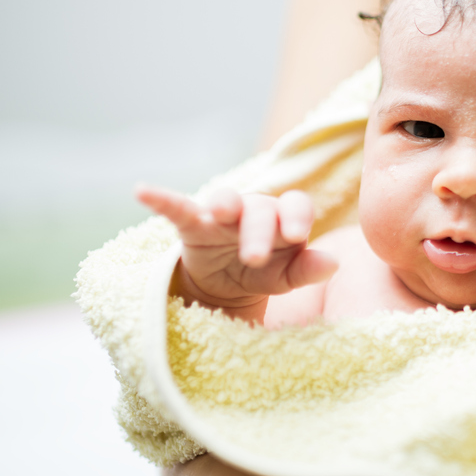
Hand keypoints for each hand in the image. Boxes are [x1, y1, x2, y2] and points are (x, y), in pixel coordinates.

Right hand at [135, 184, 337, 320]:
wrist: (226, 286)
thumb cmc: (265, 273)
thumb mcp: (285, 277)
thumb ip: (306, 269)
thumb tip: (334, 262)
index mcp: (284, 218)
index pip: (296, 205)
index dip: (297, 217)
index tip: (298, 235)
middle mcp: (255, 208)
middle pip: (261, 210)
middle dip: (259, 233)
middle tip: (254, 257)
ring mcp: (222, 214)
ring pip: (225, 200)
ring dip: (224, 203)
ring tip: (219, 210)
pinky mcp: (192, 223)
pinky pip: (177, 207)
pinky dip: (160, 198)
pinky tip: (142, 190)